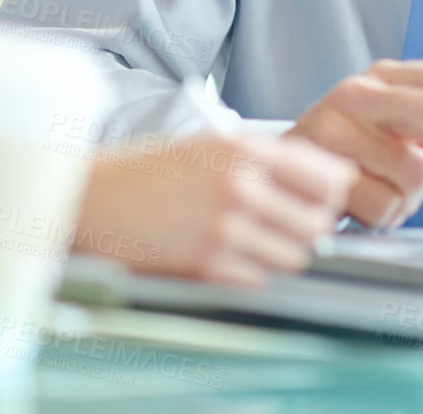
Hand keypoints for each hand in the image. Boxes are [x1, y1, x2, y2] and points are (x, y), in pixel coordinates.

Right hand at [73, 133, 355, 285]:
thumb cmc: (149, 170)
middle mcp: (240, 186)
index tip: (320, 198)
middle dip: (308, 227)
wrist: (92, 198)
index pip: (327, 178)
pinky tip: (225, 254)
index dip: (331, 192)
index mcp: (244, 149)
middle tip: (285, 223)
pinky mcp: (207, 265)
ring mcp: (225, 229)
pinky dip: (250, 272)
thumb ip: (268, 158)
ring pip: (295, 256)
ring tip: (251, 239)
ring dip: (280, 252)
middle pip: (318, 223)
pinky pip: (260, 279)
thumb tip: (329, 178)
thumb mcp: (211, 144)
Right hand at [286, 58, 422, 228]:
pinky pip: (384, 203)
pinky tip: (358, 203)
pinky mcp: (320, 163)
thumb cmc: (346, 154)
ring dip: (409, 195)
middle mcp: (361, 93)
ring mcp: (337, 125)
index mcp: (387, 79)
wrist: (274, 173)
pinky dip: (382, 213)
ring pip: (415, 171)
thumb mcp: (397, 138)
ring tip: (380, 188)